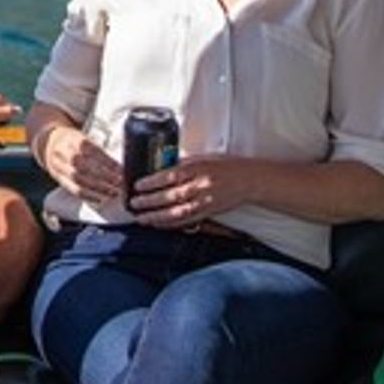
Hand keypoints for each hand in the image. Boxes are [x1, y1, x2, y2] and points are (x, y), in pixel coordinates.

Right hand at [36, 125, 122, 205]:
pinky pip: (73, 189)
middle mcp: (64, 152)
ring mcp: (59, 166)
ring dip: (98, 188)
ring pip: (78, 179)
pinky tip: (100, 199)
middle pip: (84, 166)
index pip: (93, 151)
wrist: (47, 143)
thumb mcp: (83, 139)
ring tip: (113, 192)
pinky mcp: (58, 178)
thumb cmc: (72, 142)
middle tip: (120, 183)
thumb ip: (98, 152)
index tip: (121, 170)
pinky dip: (88, 196)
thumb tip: (119, 167)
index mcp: (73, 139)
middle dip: (104, 176)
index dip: (107, 162)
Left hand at [128, 155, 258, 227]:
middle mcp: (201, 186)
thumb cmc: (225, 166)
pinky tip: (159, 224)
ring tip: (141, 218)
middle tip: (134, 204)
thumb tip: (161, 168)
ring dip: (157, 217)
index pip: (170, 176)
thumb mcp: (202, 158)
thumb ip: (182, 164)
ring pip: (177, 212)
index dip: (151, 182)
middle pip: (170, 196)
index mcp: (197, 168)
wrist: (249, 180)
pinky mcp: (209, 213)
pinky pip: (187, 221)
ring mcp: (205, 202)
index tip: (137, 186)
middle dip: (149, 202)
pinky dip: (171, 224)